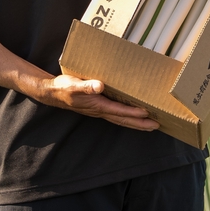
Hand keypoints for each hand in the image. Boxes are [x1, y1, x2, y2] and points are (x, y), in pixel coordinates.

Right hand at [37, 74, 159, 131]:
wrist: (53, 93)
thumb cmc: (64, 88)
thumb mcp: (73, 84)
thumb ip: (86, 86)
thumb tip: (99, 86)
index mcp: (97, 105)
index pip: (118, 111)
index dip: (132, 112)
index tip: (146, 113)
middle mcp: (100, 111)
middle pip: (123, 119)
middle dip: (140, 123)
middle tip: (156, 126)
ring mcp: (100, 111)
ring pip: (121, 119)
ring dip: (136, 123)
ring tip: (150, 125)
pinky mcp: (99, 108)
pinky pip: (117, 115)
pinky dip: (128, 117)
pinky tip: (134, 116)